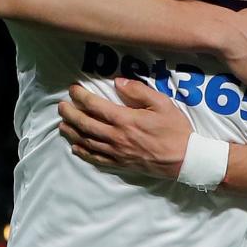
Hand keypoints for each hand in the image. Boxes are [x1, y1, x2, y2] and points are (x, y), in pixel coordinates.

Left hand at [58, 78, 192, 178]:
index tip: (73, 89)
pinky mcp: (121, 164)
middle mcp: (116, 137)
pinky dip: (83, 153)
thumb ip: (138, 91)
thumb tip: (117, 82)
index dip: (81, 97)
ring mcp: (117, 153)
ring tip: (62, 124)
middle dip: (70, 114)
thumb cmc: (175, 129)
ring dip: (72, 132)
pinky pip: (96, 159)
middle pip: (85, 124)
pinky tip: (76, 147)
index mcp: (125, 119)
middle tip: (61, 106)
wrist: (185, 159)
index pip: (95, 106)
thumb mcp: (162, 103)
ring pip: (87, 142)